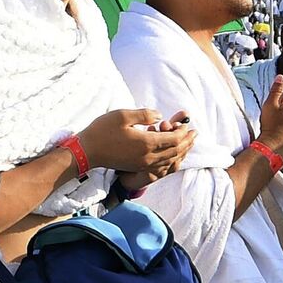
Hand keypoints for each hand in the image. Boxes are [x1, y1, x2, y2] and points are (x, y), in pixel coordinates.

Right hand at [78, 108, 196, 177]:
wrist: (87, 152)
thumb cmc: (102, 131)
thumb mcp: (123, 115)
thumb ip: (145, 114)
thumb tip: (159, 116)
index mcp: (147, 143)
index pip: (174, 139)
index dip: (184, 132)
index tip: (188, 125)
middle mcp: (149, 157)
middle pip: (176, 151)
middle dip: (187, 142)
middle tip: (194, 134)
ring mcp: (143, 164)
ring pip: (170, 160)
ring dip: (181, 152)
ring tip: (187, 144)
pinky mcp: (138, 167)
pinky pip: (162, 167)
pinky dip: (171, 160)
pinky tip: (171, 156)